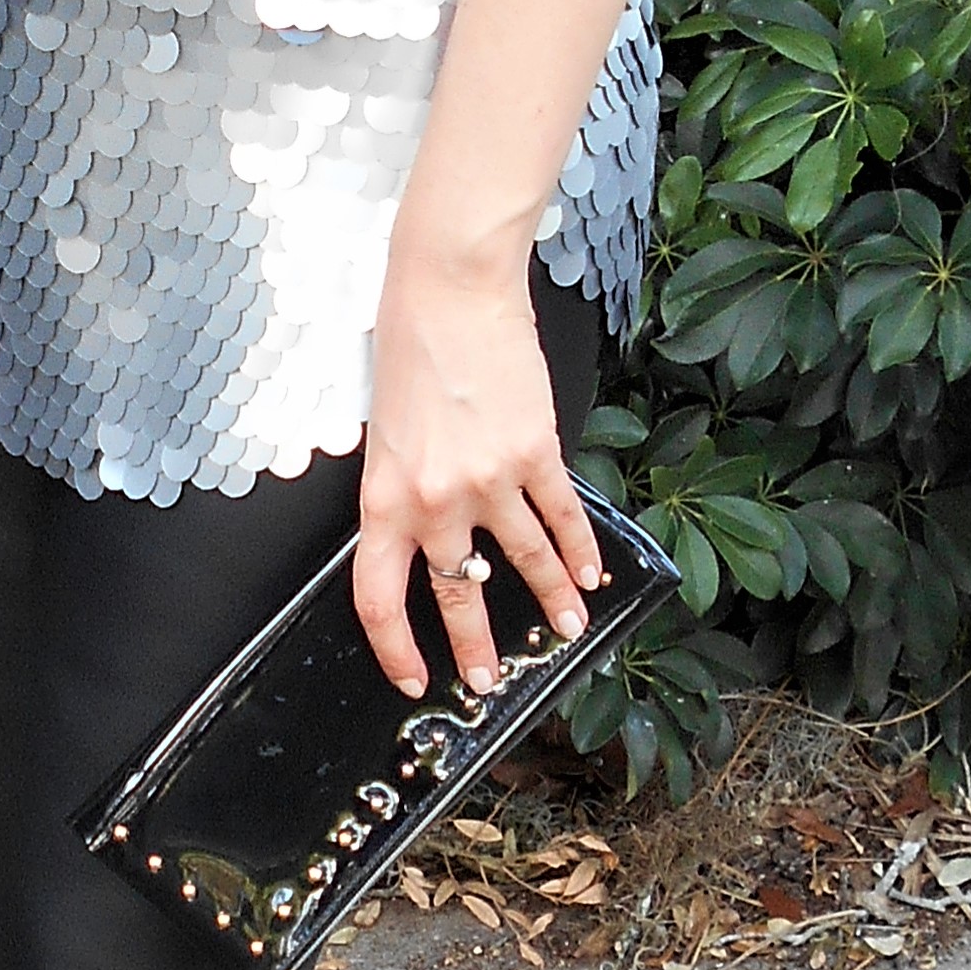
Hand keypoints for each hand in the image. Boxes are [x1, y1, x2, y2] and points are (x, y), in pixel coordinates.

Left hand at [353, 249, 602, 698]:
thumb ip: (404, 488)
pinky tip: (590, 573)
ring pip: (524, 562)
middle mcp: (435, 500)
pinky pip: (561, 515)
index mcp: (384, 496)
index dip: (394, 647)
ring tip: (567, 630)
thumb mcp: (382, 431)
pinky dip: (579, 549)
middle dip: (475, 647)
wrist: (449, 290)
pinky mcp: (535, 452)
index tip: (410, 675)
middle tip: (490, 679)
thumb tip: (431, 533)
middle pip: (456, 594)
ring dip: (548, 603)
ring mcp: (489, 480)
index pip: (380, 597)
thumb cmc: (407, 346)